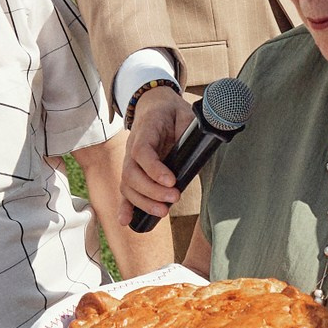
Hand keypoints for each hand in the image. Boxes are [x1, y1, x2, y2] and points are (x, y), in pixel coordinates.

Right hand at [119, 83, 191, 221]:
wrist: (155, 106)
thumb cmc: (172, 113)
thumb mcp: (185, 113)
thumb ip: (190, 128)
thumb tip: (202, 145)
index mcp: (146, 130)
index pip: (142, 152)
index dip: (154, 169)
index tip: (172, 181)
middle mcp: (132, 147)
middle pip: (132, 173)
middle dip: (152, 191)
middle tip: (174, 199)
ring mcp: (130, 161)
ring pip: (128, 185)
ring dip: (143, 202)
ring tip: (163, 212)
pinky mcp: (133, 172)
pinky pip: (126, 191)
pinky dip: (125, 207)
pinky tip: (126, 221)